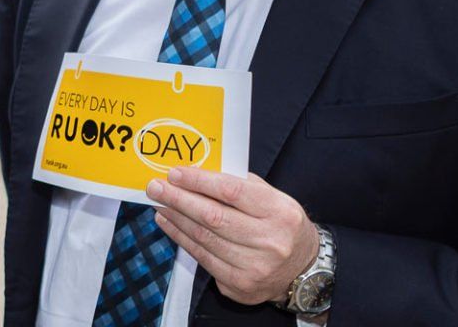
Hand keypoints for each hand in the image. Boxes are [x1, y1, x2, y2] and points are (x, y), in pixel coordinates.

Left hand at [147, 167, 317, 305]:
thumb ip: (238, 184)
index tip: (175, 173)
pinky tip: (169, 224)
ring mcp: (255, 267)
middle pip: (213, 217)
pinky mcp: (240, 285)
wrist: (302, 268)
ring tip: (159, 203)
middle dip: (178, 199)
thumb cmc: (280, 224)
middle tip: (155, 187)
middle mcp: (270, 241)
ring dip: (176, 219)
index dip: (199, 181)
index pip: (232, 192)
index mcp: (280, 212)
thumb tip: (195, 173)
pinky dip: (182, 239)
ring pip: (204, 239)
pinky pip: (203, 258)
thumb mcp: (272, 198)